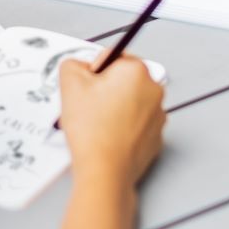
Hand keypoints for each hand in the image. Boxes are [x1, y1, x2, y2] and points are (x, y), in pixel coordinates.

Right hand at [56, 54, 165, 188]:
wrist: (105, 172)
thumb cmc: (93, 132)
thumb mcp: (70, 84)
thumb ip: (73, 64)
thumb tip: (79, 66)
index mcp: (137, 71)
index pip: (112, 57)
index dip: (94, 72)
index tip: (87, 87)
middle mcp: (154, 90)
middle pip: (123, 80)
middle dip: (105, 90)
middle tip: (89, 106)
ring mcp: (158, 115)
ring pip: (130, 102)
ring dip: (114, 108)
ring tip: (97, 124)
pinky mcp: (156, 137)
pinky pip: (136, 124)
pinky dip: (123, 127)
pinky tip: (108, 136)